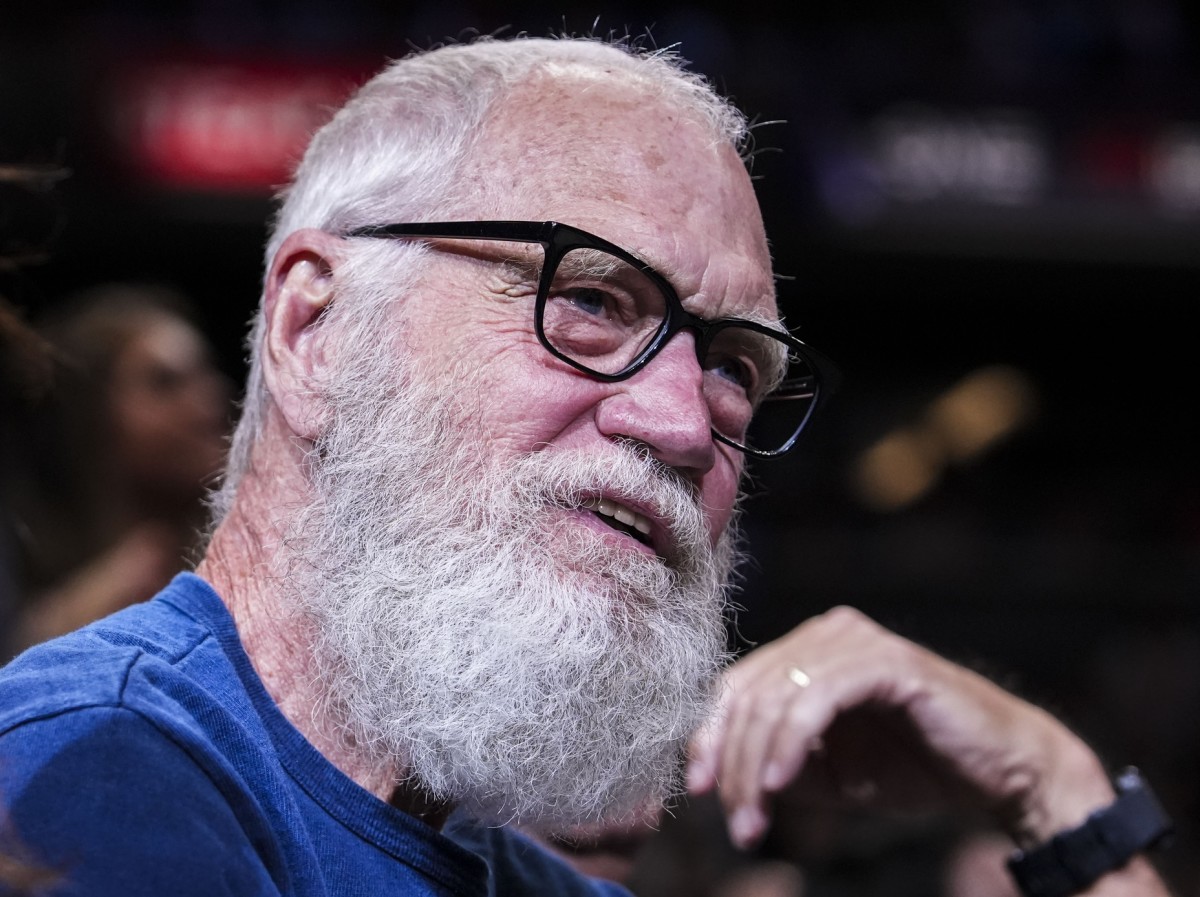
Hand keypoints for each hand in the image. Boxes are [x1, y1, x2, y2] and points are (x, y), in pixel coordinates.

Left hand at [686, 606, 1115, 850]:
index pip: (735, 686)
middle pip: (748, 692)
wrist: (1001, 772)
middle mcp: (826, 633)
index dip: (709, 738)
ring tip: (756, 820)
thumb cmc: (914, 766)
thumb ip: (776, 763)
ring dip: (756, 766)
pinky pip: (817, 699)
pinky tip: (781, 784)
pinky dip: (791, 743)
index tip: (697, 792)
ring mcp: (856, 641)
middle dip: (733, 764)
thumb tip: (719, 776)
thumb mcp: (828, 773)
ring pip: (776, 698)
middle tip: (738, 826)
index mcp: (807, 651)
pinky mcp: (886, 661)